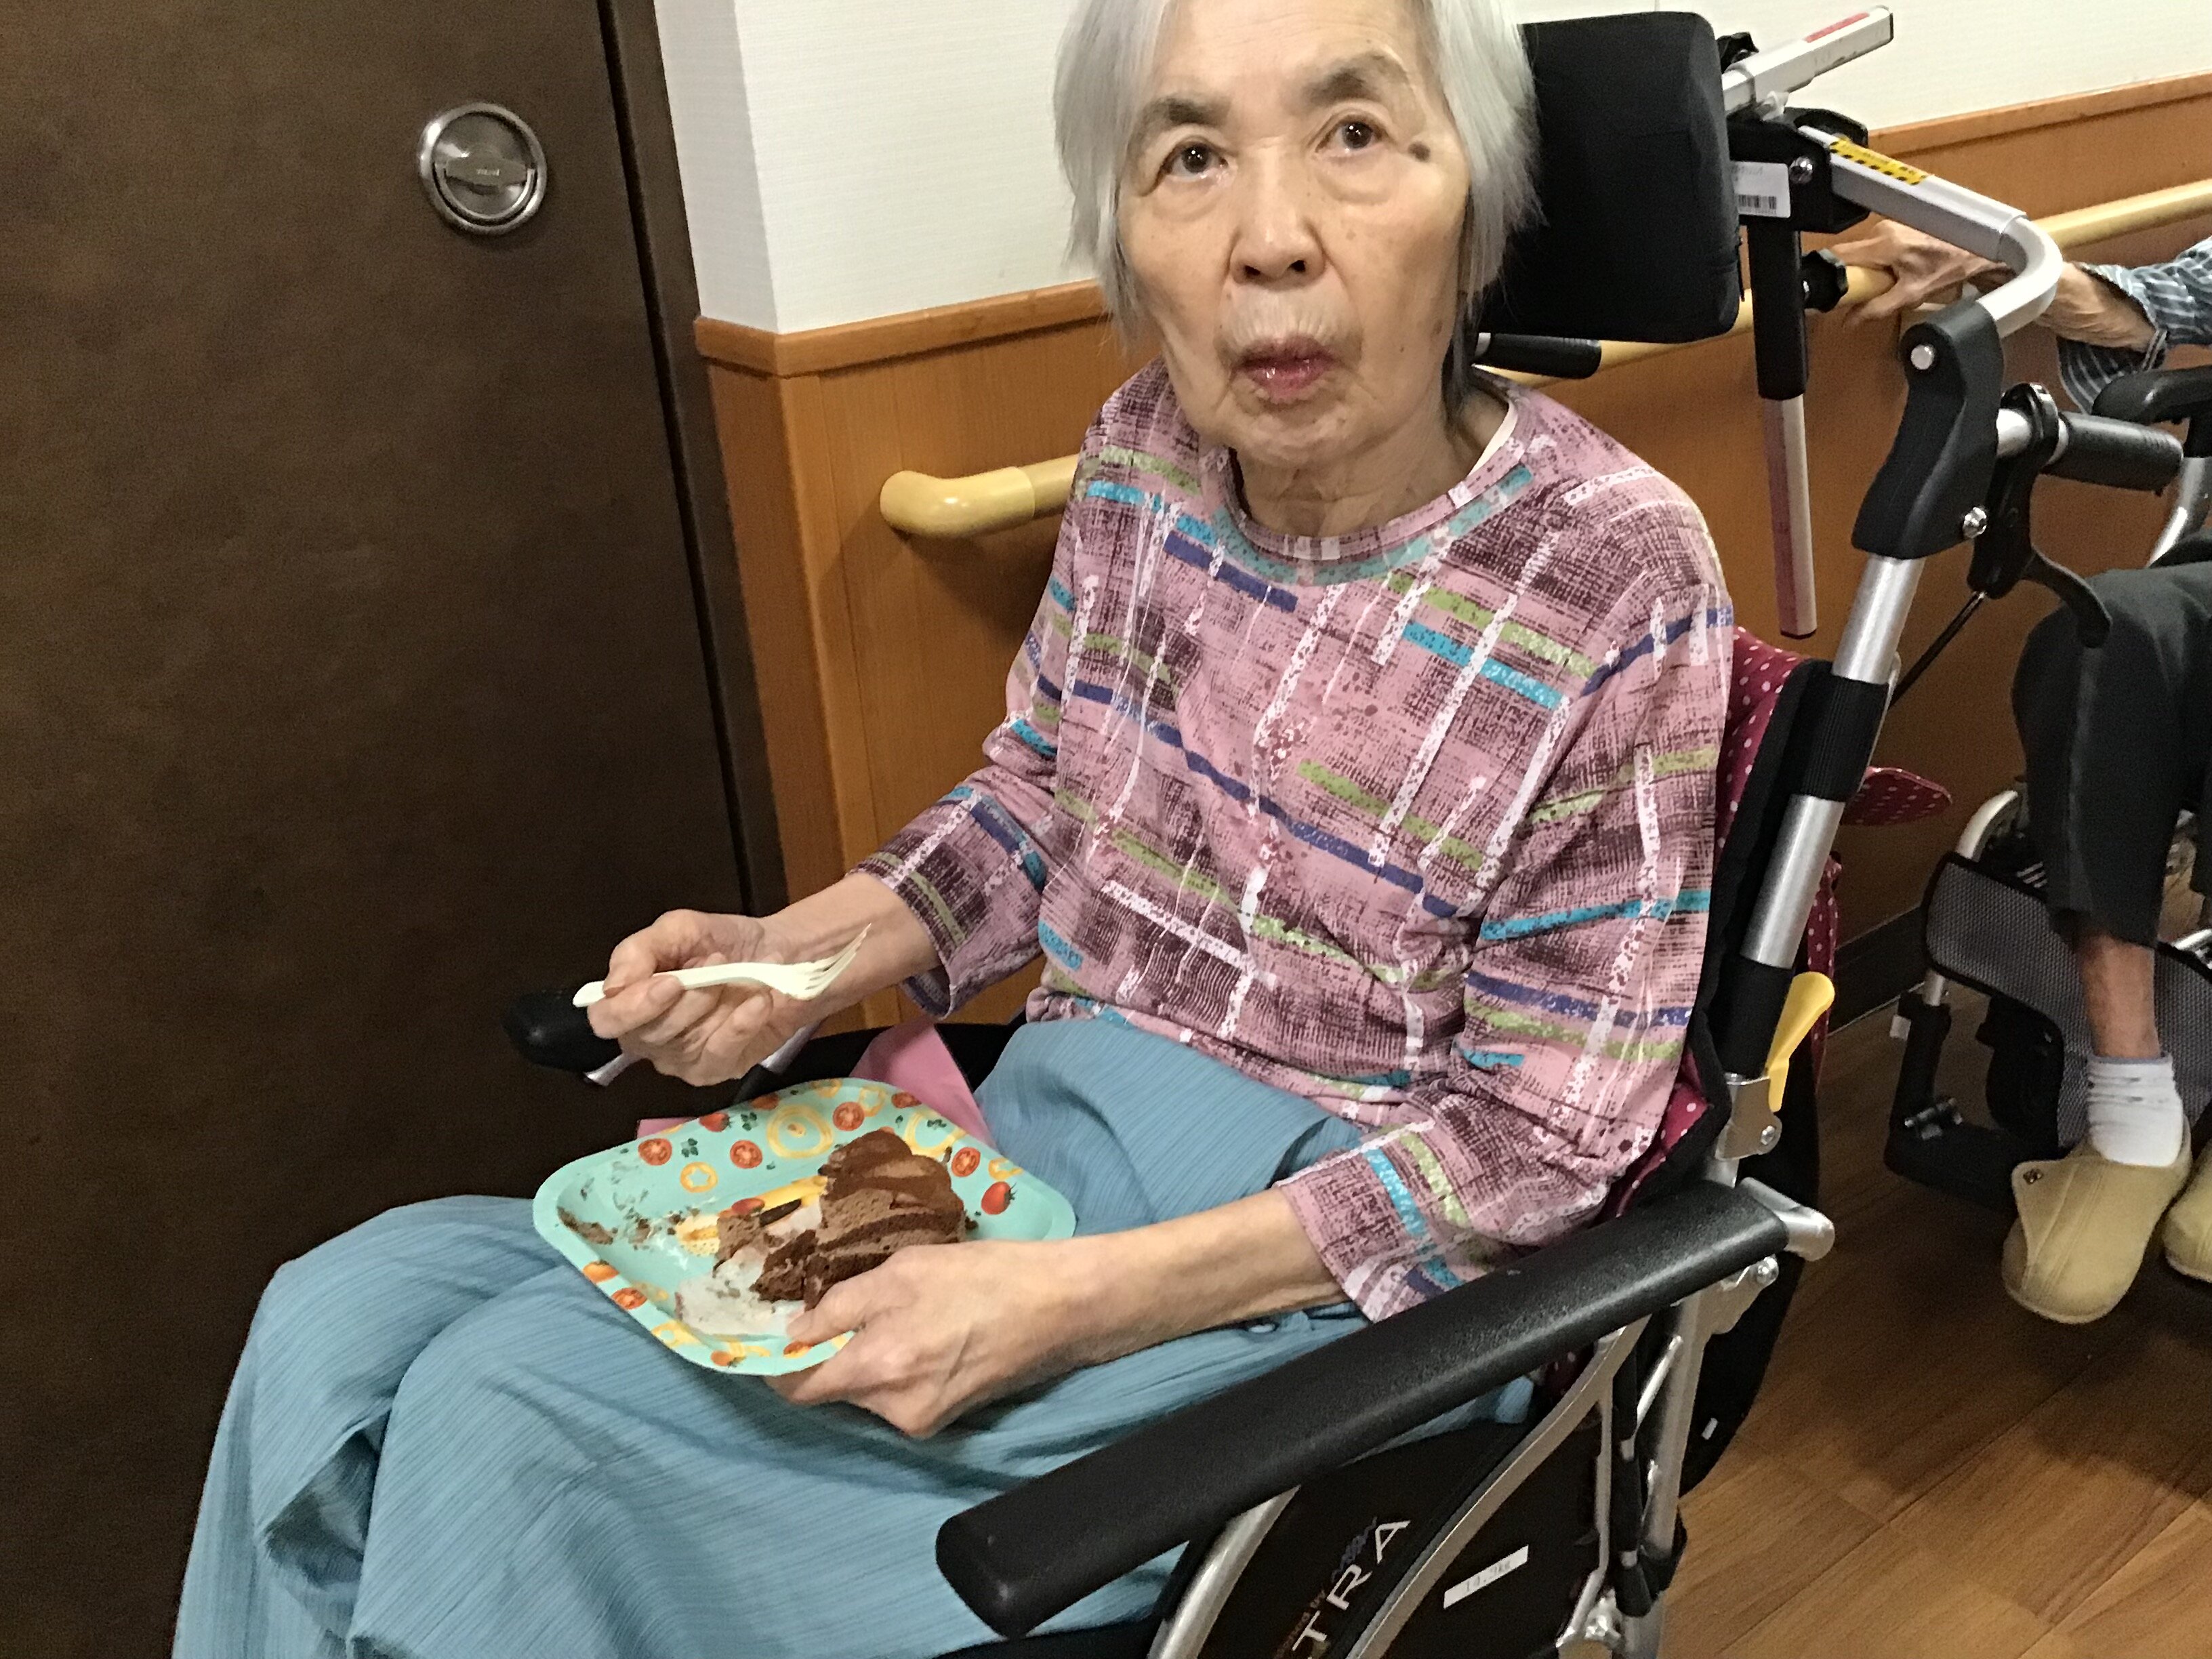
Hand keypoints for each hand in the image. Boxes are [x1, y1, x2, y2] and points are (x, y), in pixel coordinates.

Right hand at [586, 909, 807, 1085]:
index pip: (607, 1020)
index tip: (671, 982)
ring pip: (687, 1043)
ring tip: (741, 975)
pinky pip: (721, 1054)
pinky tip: (758, 1002)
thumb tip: (613, 987)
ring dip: (717, 1003)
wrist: (781, 953)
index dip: (632, 1007)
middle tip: (718, 961)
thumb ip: (638, 951)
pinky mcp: (719, 1068)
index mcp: (630, 1002)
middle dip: (689, 997)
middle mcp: (650, 1038)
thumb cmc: (723, 942)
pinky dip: (741, 1025)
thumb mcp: (679, 929)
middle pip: (650, 1034)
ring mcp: (684, 1059)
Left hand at [768, 1239, 1103, 1436]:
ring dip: (865, 1358)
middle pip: (832, 1390)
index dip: (774, 1363)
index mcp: (878, 1367)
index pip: (797, 1387)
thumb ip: (840, 1306)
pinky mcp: (944, 1421)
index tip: (765, 1335)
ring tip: (894, 1314)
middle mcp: (893, 1408)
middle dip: (826, 1354)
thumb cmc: (982, 1277)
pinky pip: (897, 1396)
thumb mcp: (902, 1271)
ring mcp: (920, 1420)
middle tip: (833, 1308)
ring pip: (866, 1391)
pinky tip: (922, 1333)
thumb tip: (793, 1333)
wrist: (1060, 1308)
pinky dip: (895, 1369)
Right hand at [1831, 220, 2003, 325]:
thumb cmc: (1948, 268)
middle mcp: (1883, 229)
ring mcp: (1890, 225)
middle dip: (1854, 276)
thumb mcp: (1911, 295)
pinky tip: (1897, 270)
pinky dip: (1879, 262)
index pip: (1838, 254)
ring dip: (1869, 270)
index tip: (1829, 291)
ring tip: (1888, 281)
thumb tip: (1848, 322)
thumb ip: (1876, 309)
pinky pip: (1875, 247)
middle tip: (1867, 293)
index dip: (1828, 273)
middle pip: (1850, 255)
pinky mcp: (1896, 226)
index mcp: (1884, 244)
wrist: (1977, 250)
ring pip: (1863, 252)